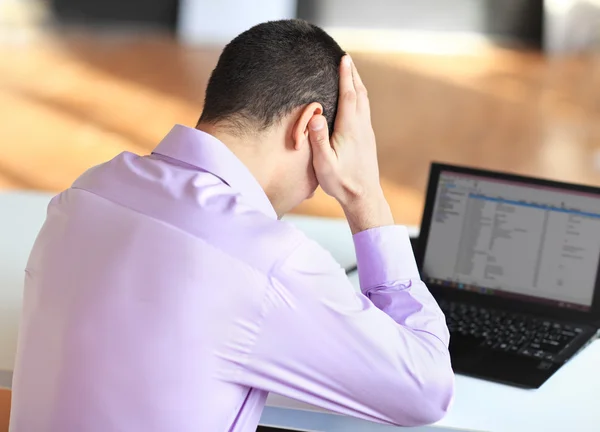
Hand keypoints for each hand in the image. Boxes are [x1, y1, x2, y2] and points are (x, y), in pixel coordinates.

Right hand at [308, 55, 392, 232]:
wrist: (363, 196)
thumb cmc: (341, 182)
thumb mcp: (324, 164)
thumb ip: (319, 139)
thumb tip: (315, 115)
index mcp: (350, 129)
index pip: (348, 96)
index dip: (345, 76)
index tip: (344, 58)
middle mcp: (361, 127)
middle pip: (359, 93)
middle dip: (353, 75)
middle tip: (346, 58)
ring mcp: (366, 132)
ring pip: (364, 101)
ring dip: (357, 84)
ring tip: (351, 73)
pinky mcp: (367, 138)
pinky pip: (364, 110)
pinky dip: (359, 97)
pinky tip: (355, 99)